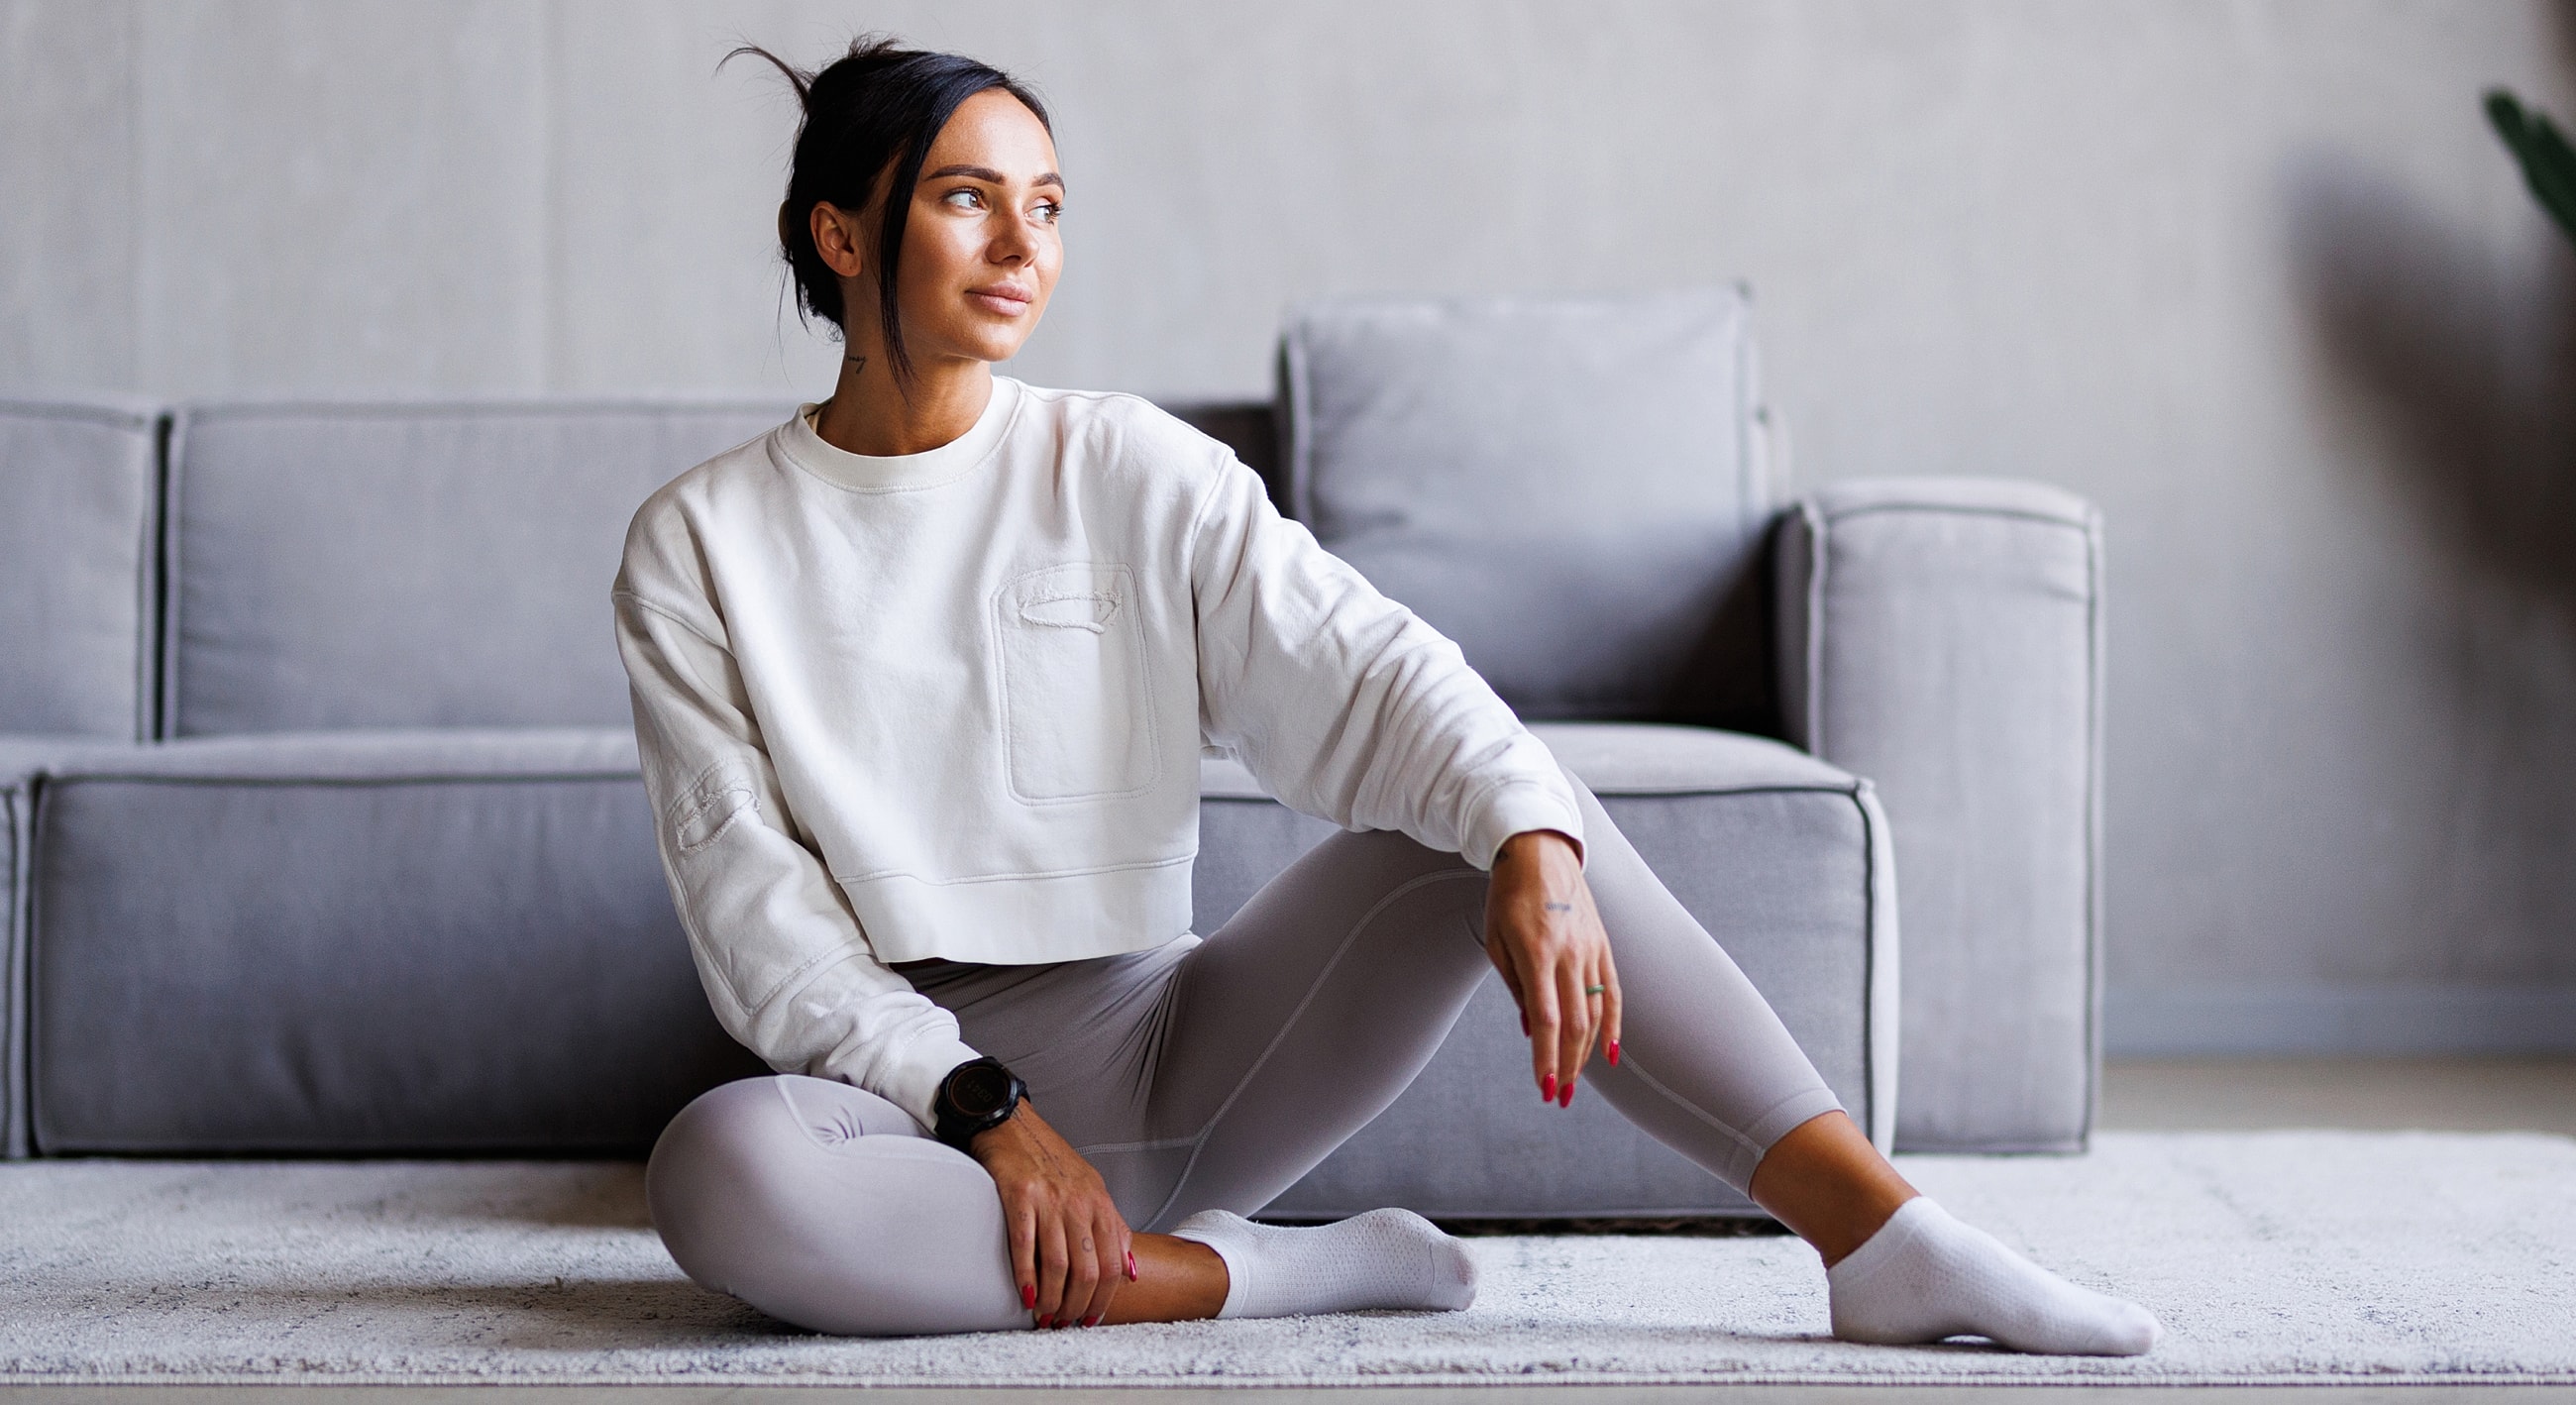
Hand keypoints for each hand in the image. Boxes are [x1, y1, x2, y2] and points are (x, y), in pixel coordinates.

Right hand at [968, 1099, 1132, 1327]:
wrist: (1014, 1124)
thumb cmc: (1052, 1161)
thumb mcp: (1093, 1190)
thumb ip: (1114, 1229)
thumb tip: (1132, 1272)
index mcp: (1101, 1204)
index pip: (1112, 1265)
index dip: (1103, 1299)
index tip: (1090, 1319)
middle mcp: (1079, 1203)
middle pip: (1087, 1271)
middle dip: (1076, 1306)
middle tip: (1063, 1323)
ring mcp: (1050, 1200)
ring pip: (1058, 1265)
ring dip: (1051, 1299)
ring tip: (1044, 1316)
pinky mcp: (1020, 1196)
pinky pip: (1025, 1245)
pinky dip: (1025, 1276)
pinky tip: (1024, 1295)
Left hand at [1483, 829, 1621, 1106]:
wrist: (1539, 850)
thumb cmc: (1507, 896)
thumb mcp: (1497, 939)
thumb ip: (1516, 986)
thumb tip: (1533, 1030)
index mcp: (1537, 952)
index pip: (1547, 1019)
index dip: (1546, 1058)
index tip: (1542, 1088)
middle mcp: (1570, 953)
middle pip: (1575, 1024)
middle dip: (1567, 1066)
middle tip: (1558, 1097)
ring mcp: (1592, 949)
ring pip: (1595, 1013)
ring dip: (1586, 1054)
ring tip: (1573, 1082)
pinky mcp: (1604, 946)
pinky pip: (1613, 993)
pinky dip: (1614, 1026)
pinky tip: (1610, 1054)